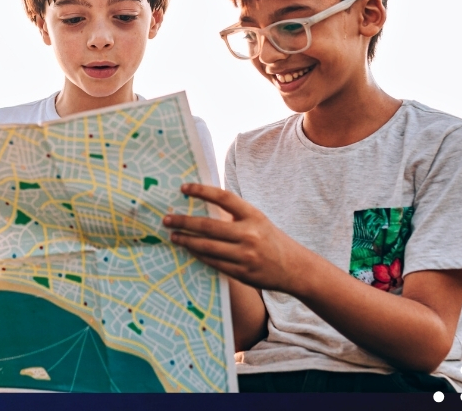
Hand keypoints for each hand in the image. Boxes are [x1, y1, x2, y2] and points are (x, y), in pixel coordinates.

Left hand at [163, 183, 306, 293]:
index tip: (183, 188)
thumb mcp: (258, 221)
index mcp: (253, 215)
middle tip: (166, 219)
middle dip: (183, 222)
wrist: (295, 268)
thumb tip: (203, 208)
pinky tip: (188, 250)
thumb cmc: (271, 240)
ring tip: (173, 235)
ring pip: (206, 247)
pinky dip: (198, 255)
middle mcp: (249, 234)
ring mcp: (245, 256)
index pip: (223, 198)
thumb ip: (235, 216)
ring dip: (186, 241)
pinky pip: (213, 263)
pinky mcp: (241, 273)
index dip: (202, 191)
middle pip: (208, 226)